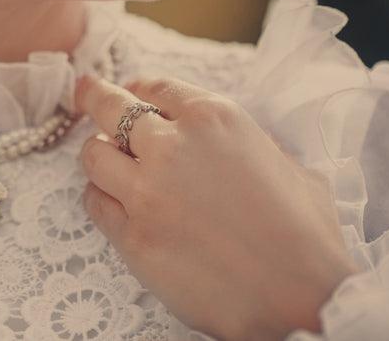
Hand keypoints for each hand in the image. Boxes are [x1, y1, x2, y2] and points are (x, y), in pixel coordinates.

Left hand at [76, 77, 357, 340]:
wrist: (301, 301)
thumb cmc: (306, 237)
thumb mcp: (289, 164)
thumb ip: (248, 142)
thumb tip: (225, 141)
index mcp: (215, 119)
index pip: (157, 88)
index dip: (138, 88)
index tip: (128, 90)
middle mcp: (172, 147)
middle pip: (110, 107)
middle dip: (92, 96)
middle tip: (83, 91)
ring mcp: (145, 190)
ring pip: (93, 154)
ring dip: (99, 154)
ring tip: (107, 161)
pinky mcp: (130, 234)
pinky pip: (94, 202)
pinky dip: (100, 197)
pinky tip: (114, 202)